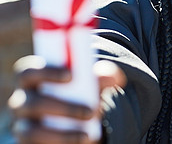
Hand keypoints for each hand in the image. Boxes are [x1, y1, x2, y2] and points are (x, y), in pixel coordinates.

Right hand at [8, 56, 126, 143]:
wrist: (73, 116)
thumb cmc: (78, 90)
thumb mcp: (90, 81)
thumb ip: (103, 75)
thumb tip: (115, 78)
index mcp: (30, 79)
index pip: (28, 71)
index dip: (46, 71)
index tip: (71, 75)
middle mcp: (21, 102)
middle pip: (32, 103)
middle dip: (63, 107)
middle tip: (91, 111)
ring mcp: (22, 125)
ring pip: (32, 132)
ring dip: (61, 134)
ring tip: (88, 135)